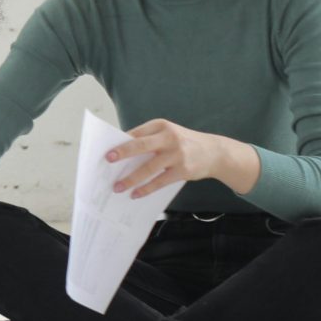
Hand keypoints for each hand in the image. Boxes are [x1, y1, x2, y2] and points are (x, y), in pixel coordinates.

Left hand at [107, 119, 224, 199]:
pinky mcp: (182, 170)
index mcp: (161, 126)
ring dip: (131, 178)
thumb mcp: (168, 134)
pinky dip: (146, 189)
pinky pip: (159, 181)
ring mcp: (176, 154)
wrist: (214, 152)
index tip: (105, 151)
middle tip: (108, 160)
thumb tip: (121, 154)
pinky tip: (136, 194)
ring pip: (148, 168)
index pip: (136, 133)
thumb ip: (148, 140)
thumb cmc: (183, 143)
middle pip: (140, 145)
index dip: (119, 142)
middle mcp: (169, 137)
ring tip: (118, 187)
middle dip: (122, 153)